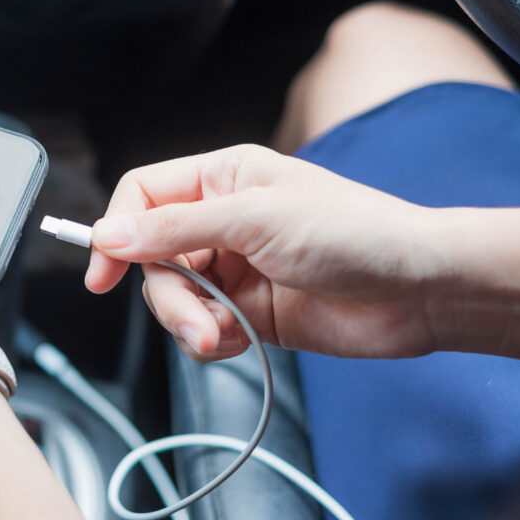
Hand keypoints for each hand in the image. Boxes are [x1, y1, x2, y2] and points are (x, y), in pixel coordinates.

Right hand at [85, 144, 442, 360]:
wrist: (417, 291)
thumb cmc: (354, 232)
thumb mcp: (256, 219)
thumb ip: (175, 228)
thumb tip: (107, 234)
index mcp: (221, 179)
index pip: (142, 196)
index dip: (114, 231)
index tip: (102, 272)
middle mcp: (221, 221)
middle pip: (151, 256)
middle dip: (166, 294)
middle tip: (194, 319)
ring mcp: (233, 267)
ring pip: (173, 297)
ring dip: (189, 322)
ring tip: (222, 335)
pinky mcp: (247, 310)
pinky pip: (201, 327)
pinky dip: (211, 340)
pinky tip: (239, 340)